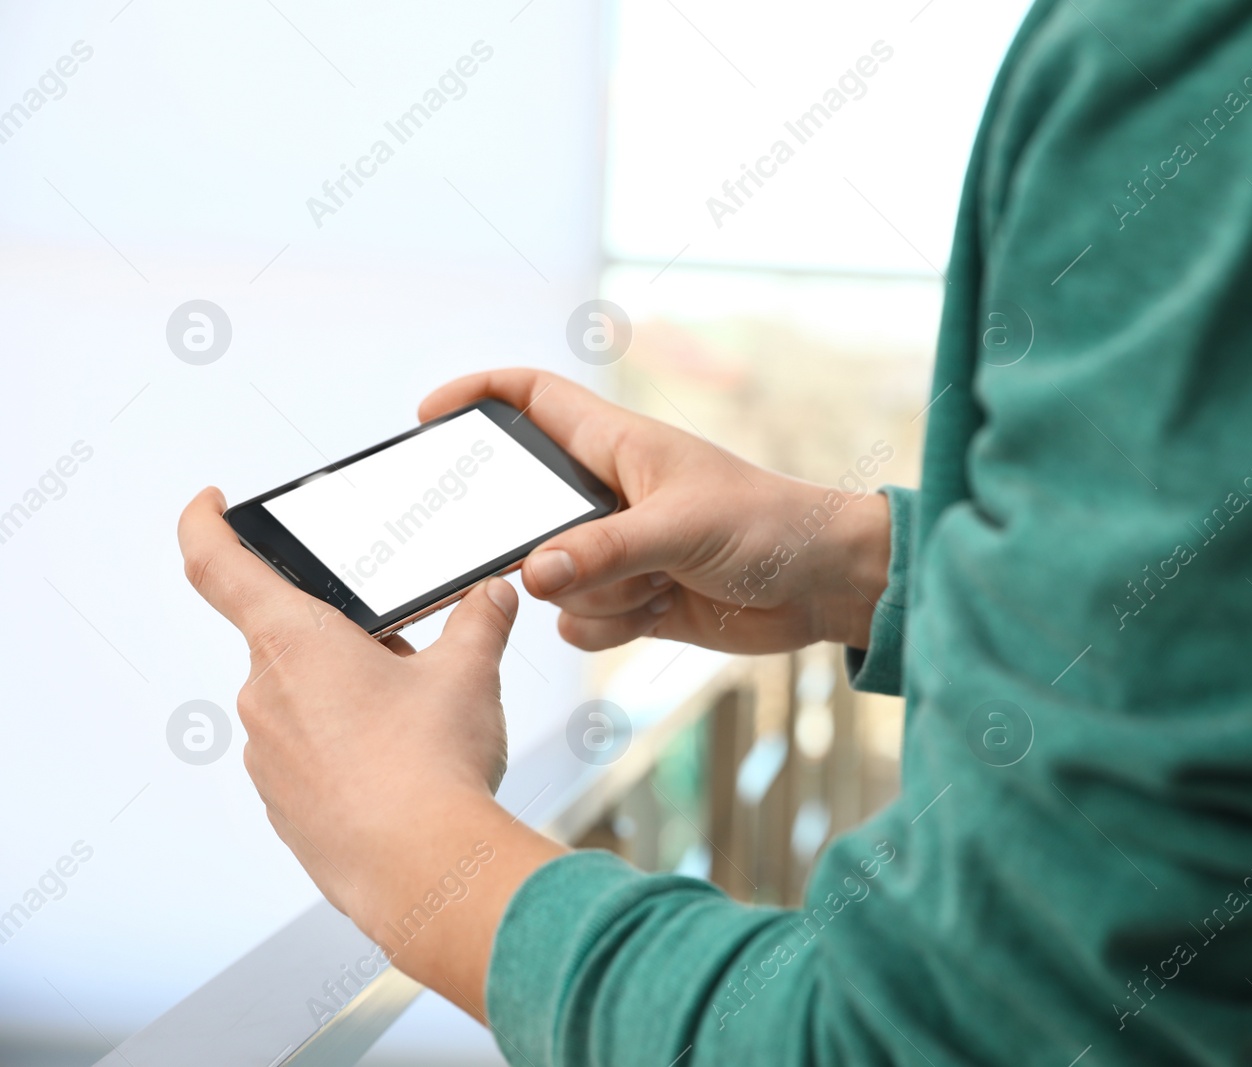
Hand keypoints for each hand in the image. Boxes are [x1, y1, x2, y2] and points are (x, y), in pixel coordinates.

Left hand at [178, 488, 560, 1017]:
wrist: (424, 872)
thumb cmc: (433, 766)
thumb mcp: (469, 673)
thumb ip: (479, 620)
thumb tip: (491, 594)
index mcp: (293, 642)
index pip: (217, 564)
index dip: (205, 523)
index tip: (209, 503)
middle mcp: (264, 694)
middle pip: (294, 641)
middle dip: (352, 642)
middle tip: (416, 660)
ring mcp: (267, 756)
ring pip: (306, 701)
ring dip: (353, 698)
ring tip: (422, 726)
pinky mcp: (283, 806)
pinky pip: (311, 757)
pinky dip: (351, 753)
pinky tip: (405, 772)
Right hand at [419, 369, 891, 653]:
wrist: (821, 587)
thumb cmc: (768, 526)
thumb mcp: (682, 528)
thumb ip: (604, 550)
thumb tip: (530, 574)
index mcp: (616, 446)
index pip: (531, 398)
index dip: (477, 395)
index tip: (429, 416)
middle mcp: (607, 496)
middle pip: (523, 509)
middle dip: (535, 544)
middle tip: (565, 561)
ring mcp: (616, 551)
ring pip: (550, 579)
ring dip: (595, 595)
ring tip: (659, 582)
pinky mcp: (631, 599)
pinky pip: (578, 621)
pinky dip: (614, 626)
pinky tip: (665, 610)